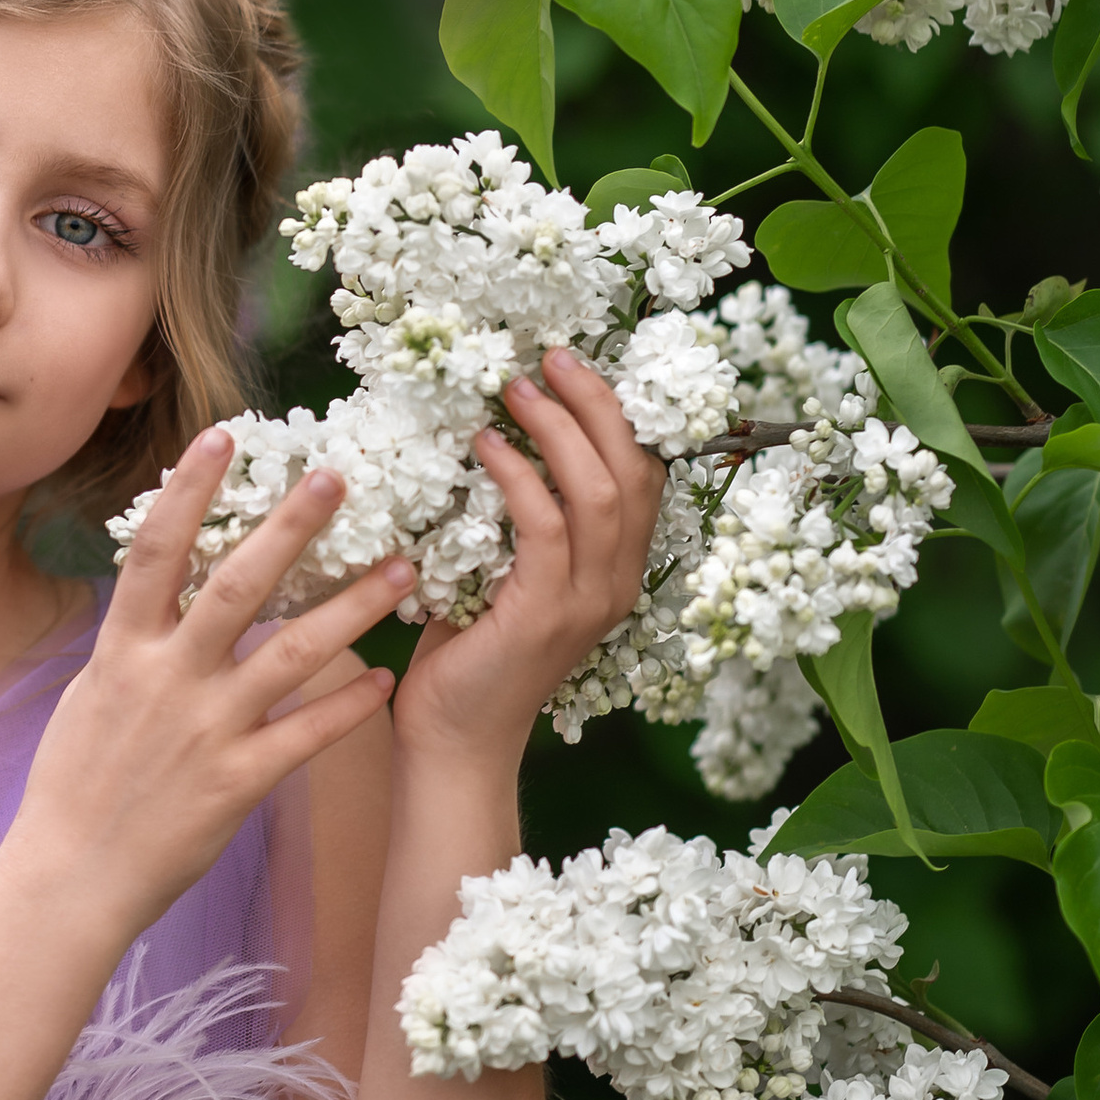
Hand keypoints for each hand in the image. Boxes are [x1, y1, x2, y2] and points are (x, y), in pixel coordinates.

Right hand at [11, 431, 410, 941]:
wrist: (71, 874)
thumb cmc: (75, 783)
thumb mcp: (91, 694)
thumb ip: (133, 642)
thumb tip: (156, 590)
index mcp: (123, 649)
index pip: (157, 550)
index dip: (189, 489)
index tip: (224, 435)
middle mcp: (167, 678)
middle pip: (237, 584)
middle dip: (291, 527)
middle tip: (341, 476)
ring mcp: (207, 729)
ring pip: (292, 653)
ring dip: (353, 608)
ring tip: (404, 569)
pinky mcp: (238, 781)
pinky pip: (307, 734)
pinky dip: (349, 707)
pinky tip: (386, 681)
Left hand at [393, 350, 663, 770]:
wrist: (455, 740)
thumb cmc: (469, 652)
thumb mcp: (503, 572)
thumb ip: (516, 519)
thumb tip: (488, 434)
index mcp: (616, 571)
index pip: (644, 476)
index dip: (617, 415)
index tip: (572, 366)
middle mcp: (616, 584)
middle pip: (633, 472)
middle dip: (596, 404)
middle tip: (549, 358)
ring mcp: (587, 602)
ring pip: (598, 494)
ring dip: (556, 430)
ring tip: (515, 389)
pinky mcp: (544, 616)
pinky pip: (544, 529)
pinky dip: (517, 479)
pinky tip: (485, 447)